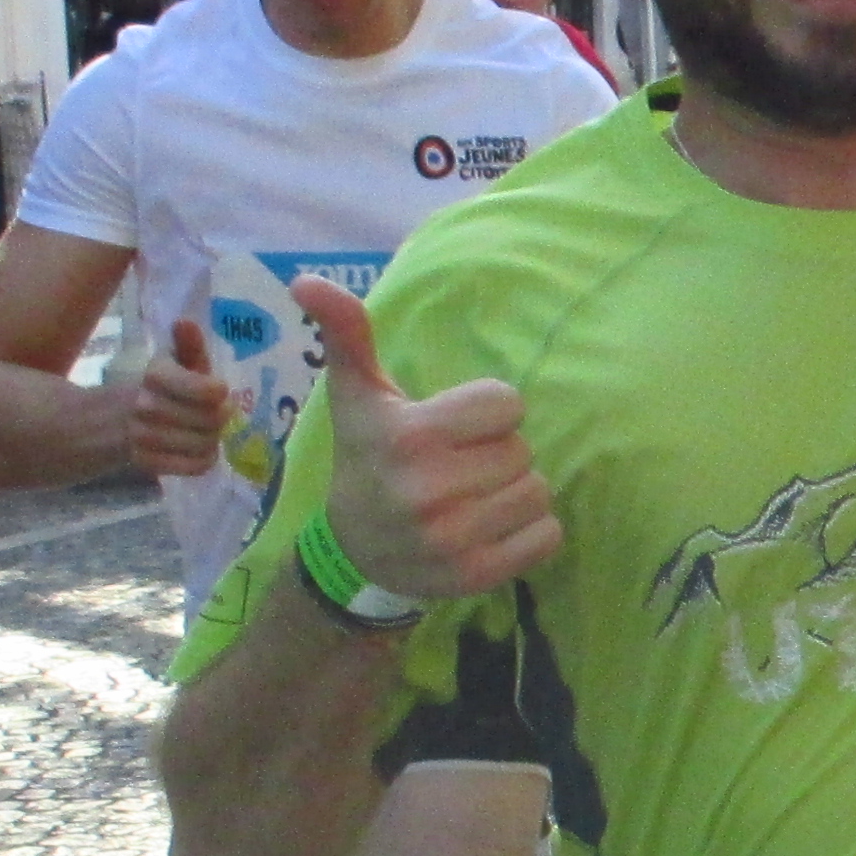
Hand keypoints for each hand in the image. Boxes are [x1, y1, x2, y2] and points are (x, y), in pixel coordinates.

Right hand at [124, 314, 236, 480]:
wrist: (93, 422)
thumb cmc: (143, 388)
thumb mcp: (164, 363)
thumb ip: (185, 346)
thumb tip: (186, 323)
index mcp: (155, 375)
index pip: (206, 390)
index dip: (218, 391)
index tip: (217, 389)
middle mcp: (149, 406)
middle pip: (213, 419)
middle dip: (221, 416)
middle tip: (217, 412)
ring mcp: (146, 437)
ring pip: (206, 443)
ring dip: (213, 438)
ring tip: (206, 429)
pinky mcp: (146, 462)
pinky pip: (196, 466)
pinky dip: (205, 458)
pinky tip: (199, 448)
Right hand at [298, 278, 558, 602]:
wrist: (354, 552)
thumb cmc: (367, 459)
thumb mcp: (356, 396)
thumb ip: (346, 333)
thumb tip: (306, 279)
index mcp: (408, 436)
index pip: (507, 403)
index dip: (488, 412)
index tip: (455, 428)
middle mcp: (429, 489)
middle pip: (523, 449)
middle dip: (499, 453)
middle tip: (461, 466)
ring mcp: (454, 538)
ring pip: (539, 491)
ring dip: (517, 491)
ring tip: (476, 496)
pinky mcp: (477, 576)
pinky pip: (548, 536)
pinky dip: (532, 531)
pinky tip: (493, 528)